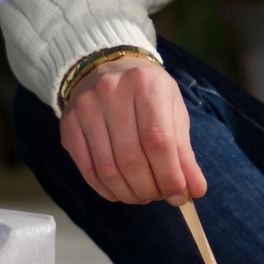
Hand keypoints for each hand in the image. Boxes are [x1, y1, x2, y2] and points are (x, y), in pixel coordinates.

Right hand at [58, 56, 205, 205]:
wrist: (108, 67)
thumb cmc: (149, 93)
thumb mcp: (173, 112)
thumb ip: (184, 152)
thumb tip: (195, 190)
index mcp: (145, 85)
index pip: (158, 142)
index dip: (170, 176)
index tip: (180, 195)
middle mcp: (111, 92)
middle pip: (131, 159)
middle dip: (150, 188)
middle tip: (161, 196)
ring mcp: (85, 109)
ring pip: (107, 169)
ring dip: (129, 193)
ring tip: (144, 195)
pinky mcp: (69, 126)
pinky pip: (87, 170)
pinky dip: (107, 189)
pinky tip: (121, 191)